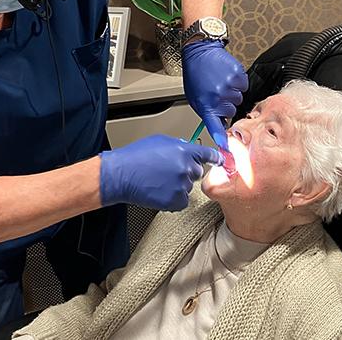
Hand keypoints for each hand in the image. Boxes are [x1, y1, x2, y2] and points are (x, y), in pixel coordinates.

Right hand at [99, 135, 222, 210]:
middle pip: (197, 171)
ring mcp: (181, 185)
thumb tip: (188, 148)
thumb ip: (179, 145)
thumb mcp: (160, 141)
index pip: (209, 154)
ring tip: (159, 180)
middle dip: (186, 171)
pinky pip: (182, 200)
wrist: (121, 175)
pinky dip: (174, 198)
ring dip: (178, 185)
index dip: (215, 157)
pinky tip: (160, 191)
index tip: (220, 160)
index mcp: (185, 151)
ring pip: (188, 187)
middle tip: (169, 171)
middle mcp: (186, 168)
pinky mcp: (175, 200)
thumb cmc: (135, 157)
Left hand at [182, 40, 247, 150]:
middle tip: (215, 93)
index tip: (226, 148)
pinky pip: (243, 87)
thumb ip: (207, 112)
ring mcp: (229, 86)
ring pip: (238, 99)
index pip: (215, 126)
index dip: (221, 138)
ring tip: (220, 82)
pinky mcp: (238, 76)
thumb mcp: (195, 98)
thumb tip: (220, 124)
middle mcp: (218, 97)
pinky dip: (238, 83)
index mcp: (206, 104)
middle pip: (231, 111)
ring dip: (231, 93)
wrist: (200, 53)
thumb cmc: (196, 76)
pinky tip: (227, 76)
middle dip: (225, 105)